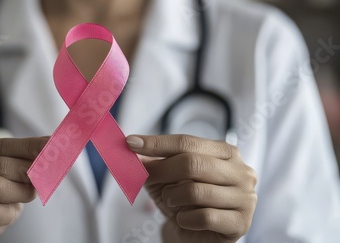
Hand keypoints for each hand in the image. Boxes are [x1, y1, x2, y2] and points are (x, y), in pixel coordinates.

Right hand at [0, 137, 47, 242]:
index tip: (53, 145)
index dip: (29, 146)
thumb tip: (50, 148)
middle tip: (42, 179)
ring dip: (20, 193)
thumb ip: (20, 162)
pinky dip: (7, 214)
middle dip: (27, 172)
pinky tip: (6, 215)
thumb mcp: (4, 178)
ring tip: (26, 196)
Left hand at [126, 134, 256, 242]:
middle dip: (161, 170)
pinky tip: (185, 219)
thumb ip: (153, 162)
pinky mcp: (241, 223)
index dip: (157, 142)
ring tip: (172, 202)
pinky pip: (203, 217)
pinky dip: (185, 219)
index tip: (131, 142)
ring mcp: (245, 197)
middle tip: (144, 178)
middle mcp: (241, 171)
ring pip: (195, 191)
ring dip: (173, 198)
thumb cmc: (183, 202)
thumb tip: (132, 147)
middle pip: (192, 163)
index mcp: (225, 152)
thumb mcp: (165, 178)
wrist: (195, 236)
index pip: (186, 141)